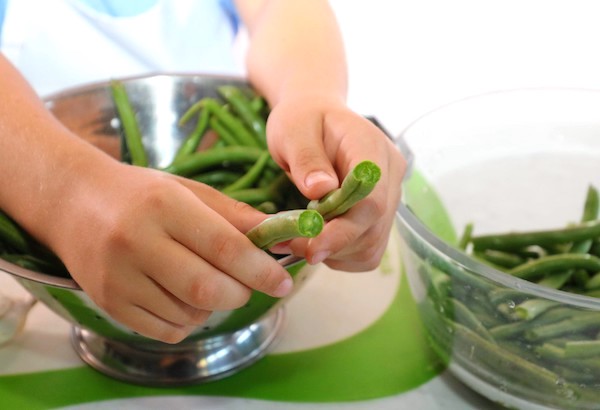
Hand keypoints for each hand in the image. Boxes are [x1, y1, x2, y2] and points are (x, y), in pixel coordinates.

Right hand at [45, 161, 291, 342]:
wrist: (72, 201)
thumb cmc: (141, 194)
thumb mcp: (190, 192)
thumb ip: (238, 217)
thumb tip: (285, 240)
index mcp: (164, 205)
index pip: (224, 247)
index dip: (260, 269)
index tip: (283, 281)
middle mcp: (136, 241)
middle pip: (208, 288)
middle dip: (240, 293)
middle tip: (246, 284)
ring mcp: (117, 277)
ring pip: (189, 314)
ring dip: (214, 306)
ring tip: (207, 281)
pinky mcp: (107, 303)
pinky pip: (166, 330)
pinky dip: (189, 320)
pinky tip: (182, 297)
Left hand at [265, 94, 406, 270]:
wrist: (314, 115)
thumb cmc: (302, 119)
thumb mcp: (293, 130)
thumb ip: (306, 158)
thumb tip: (320, 190)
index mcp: (371, 148)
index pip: (371, 199)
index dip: (344, 229)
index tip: (311, 245)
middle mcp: (390, 175)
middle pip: (372, 227)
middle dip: (332, 244)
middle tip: (290, 245)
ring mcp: (388, 196)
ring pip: (371, 244)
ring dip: (335, 253)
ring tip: (297, 242)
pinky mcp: (379, 214)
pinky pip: (367, 249)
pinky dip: (341, 254)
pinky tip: (317, 240)